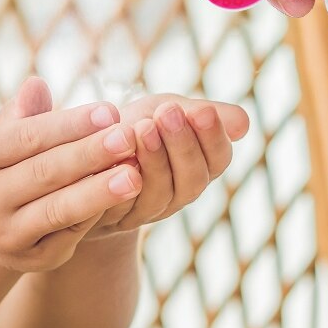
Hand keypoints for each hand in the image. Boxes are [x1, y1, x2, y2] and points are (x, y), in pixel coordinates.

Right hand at [0, 77, 142, 272]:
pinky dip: (97, 215)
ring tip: (135, 175)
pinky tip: (125, 199)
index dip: (70, 125)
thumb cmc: (6, 167)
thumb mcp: (4, 138)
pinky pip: (69, 235)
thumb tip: (36, 84)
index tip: (110, 111)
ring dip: (99, 192)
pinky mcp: (32, 259)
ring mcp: (5, 232)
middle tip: (129, 137)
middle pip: (44, 172)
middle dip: (89, 154)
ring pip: (58, 209)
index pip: (27, 137)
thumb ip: (23, 114)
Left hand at [84, 94, 247, 237]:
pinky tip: (116, 155)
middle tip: (168, 112)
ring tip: (142, 127)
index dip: (212, 138)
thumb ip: (197, 113)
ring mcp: (148, 210)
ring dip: (153, 159)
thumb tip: (244, 123)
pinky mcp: (114, 217)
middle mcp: (178, 194)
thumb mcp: (162, 112)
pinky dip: (121, 179)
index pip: (218, 159)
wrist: (83, 155)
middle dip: (182, 145)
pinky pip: (122, 204)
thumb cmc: (130, 126)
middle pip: (193, 180)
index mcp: (198, 167)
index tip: (201, 110)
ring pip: (160, 194)